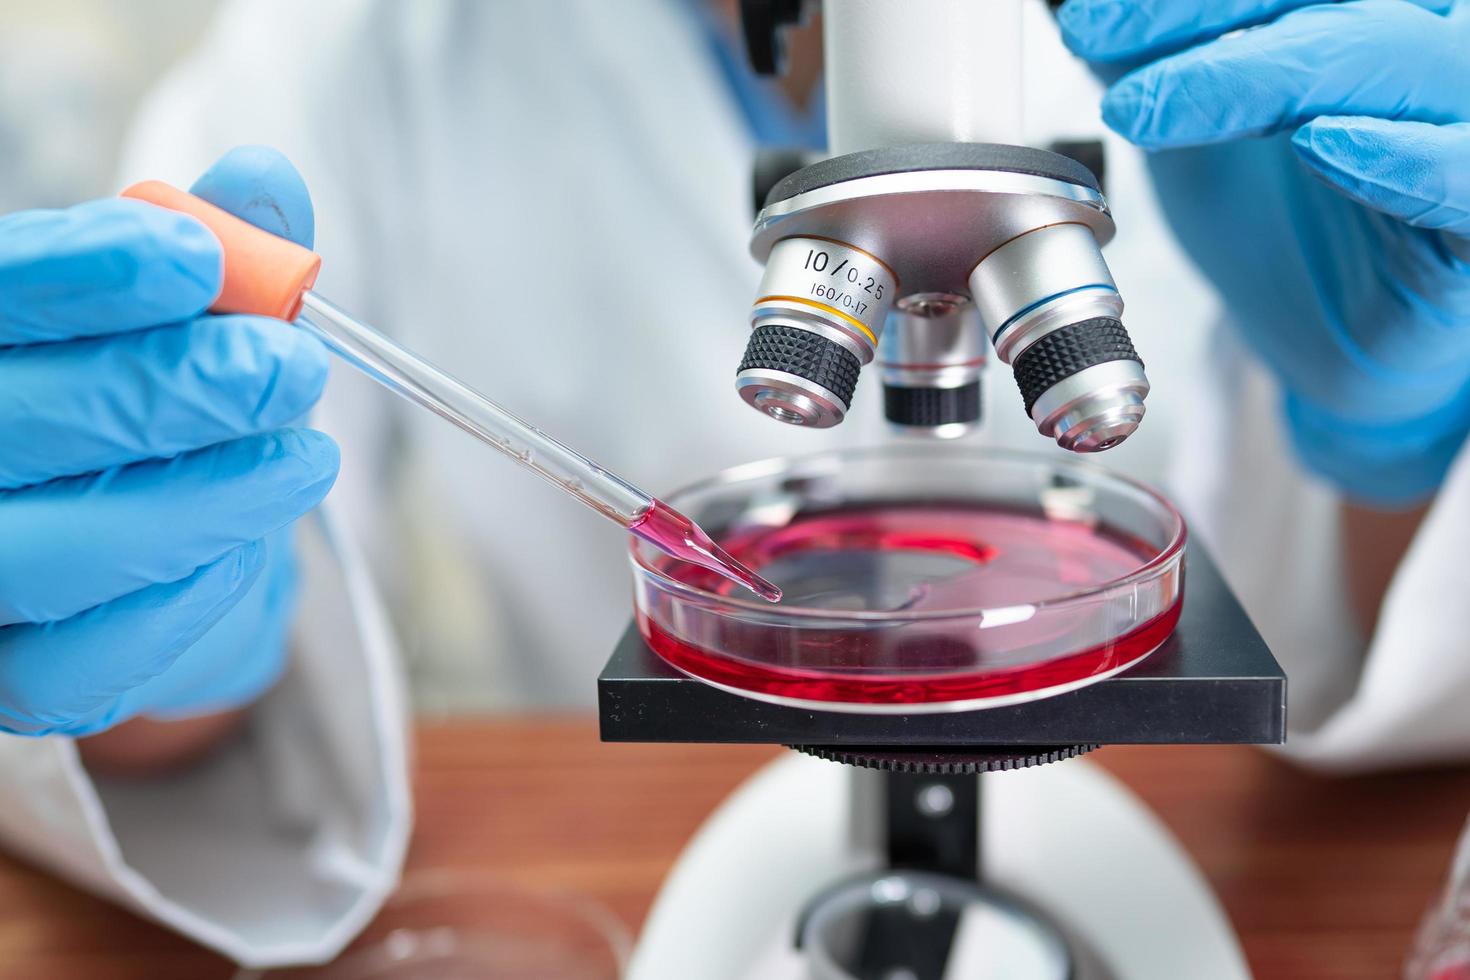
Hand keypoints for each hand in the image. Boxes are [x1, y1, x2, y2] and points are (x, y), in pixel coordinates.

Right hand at [0, 146, 336, 735]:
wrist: (158, 541)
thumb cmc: (160, 407)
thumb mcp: (193, 319)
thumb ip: (225, 251)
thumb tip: (265, 180)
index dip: (85, 275)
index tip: (199, 261)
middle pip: (14, 420)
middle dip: (167, 389)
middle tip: (288, 367)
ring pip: (46, 551)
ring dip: (196, 503)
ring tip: (306, 459)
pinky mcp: (17, 677)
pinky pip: (84, 661)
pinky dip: (179, 601)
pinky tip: (248, 553)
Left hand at [1058, 0, 1469, 503]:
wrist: (1320, 336)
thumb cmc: (1277, 226)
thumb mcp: (1188, 131)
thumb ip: (1146, 61)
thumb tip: (1078, 13)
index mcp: (1360, 14)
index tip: (1087, 25)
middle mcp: (1425, 46)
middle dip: (1210, 15)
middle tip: (1116, 69)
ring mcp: (1463, 122)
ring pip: (1405, 55)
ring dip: (1279, 72)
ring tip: (1171, 108)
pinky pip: (1468, 170)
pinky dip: (1403, 157)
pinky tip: (1326, 145)